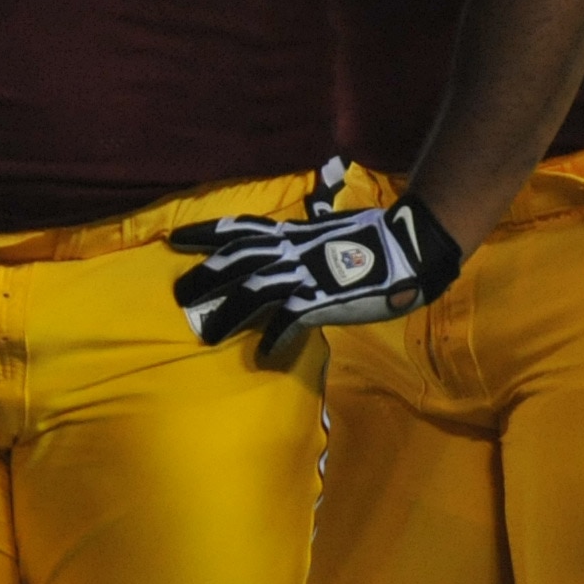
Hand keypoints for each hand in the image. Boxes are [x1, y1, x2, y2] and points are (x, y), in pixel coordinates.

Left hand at [169, 167, 463, 350]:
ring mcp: (304, 275)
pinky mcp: (321, 300)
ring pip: (253, 290)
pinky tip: (261, 354)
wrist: (408, 248)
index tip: (175, 239)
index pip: (239, 229)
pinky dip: (273, 338)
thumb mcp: (327, 232)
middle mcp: (291, 251)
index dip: (205, 233)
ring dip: (227, 313)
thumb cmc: (374, 238)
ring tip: (206, 333)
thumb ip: (302, 242)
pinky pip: (289, 320)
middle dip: (205, 276)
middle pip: (236, 260)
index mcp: (291, 234)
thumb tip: (289, 246)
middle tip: (181, 294)